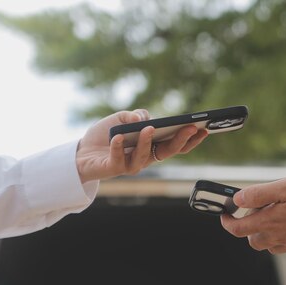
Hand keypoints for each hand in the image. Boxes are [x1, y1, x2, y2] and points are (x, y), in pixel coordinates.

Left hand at [76, 109, 207, 182]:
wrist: (81, 152)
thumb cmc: (105, 135)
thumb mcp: (122, 118)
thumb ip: (136, 115)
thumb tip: (143, 118)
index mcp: (152, 146)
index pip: (176, 144)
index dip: (191, 139)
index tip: (203, 129)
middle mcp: (146, 158)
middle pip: (168, 152)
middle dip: (180, 140)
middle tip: (190, 128)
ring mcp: (131, 165)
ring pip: (145, 156)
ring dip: (147, 141)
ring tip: (149, 128)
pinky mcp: (115, 168)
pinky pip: (119, 158)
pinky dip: (119, 146)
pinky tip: (119, 136)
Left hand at [220, 177, 285, 254]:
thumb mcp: (285, 187)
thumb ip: (259, 194)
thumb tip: (237, 200)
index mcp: (269, 223)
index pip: (238, 229)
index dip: (227, 222)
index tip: (224, 216)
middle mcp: (280, 238)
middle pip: (254, 241)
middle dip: (248, 229)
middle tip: (255, 213)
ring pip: (273, 246)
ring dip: (268, 235)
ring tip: (277, 218)